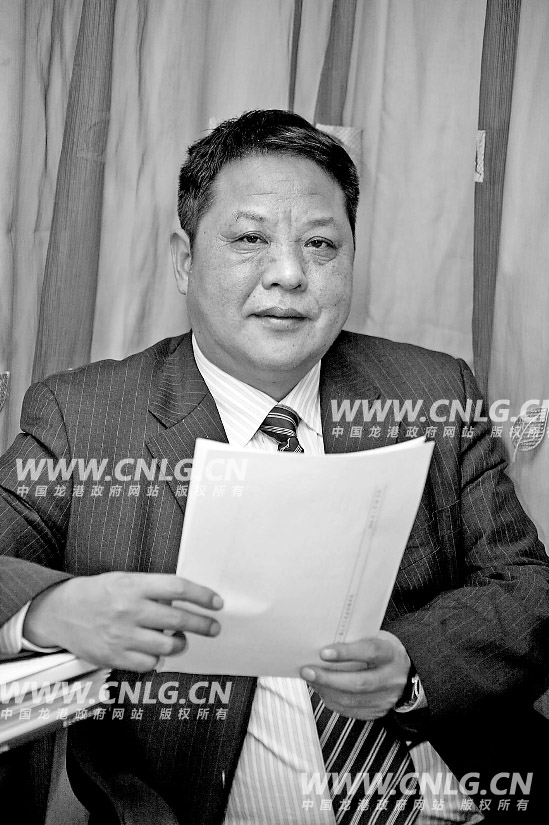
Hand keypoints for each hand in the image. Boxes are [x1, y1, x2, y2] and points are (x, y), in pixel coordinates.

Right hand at [23, 572, 222, 671]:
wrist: (61, 611)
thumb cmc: (98, 593)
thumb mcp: (126, 579)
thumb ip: (154, 590)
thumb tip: (188, 601)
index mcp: (134, 586)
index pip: (178, 588)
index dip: (202, 596)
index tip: (216, 602)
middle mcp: (130, 610)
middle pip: (179, 619)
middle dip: (203, 624)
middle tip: (214, 627)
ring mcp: (122, 635)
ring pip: (168, 645)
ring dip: (181, 644)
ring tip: (180, 640)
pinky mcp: (114, 657)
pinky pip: (149, 664)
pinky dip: (158, 659)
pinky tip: (156, 652)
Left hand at [300, 631, 409, 719]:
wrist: (407, 673)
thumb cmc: (384, 651)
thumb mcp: (376, 638)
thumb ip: (355, 640)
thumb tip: (323, 643)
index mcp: (391, 654)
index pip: (369, 652)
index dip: (346, 653)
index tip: (324, 652)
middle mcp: (391, 678)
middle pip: (359, 682)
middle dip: (328, 678)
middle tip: (308, 670)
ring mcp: (385, 698)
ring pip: (352, 700)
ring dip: (326, 690)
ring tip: (310, 679)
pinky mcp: (378, 712)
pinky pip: (350, 710)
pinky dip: (332, 700)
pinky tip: (322, 690)